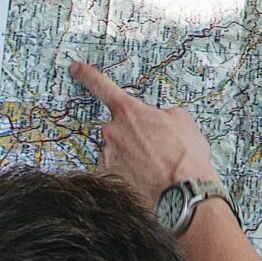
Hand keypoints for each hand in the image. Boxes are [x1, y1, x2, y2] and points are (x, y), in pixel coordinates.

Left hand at [68, 60, 220, 203]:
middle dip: (132, 138)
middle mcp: (112, 131)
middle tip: (155, 151)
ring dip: (131, 159)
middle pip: (117, 129)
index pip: (102, 86)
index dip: (87, 75)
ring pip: (116, 153)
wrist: (183, 192)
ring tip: (155, 170)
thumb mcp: (183, 120)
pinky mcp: (106, 179)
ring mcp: (107, 156)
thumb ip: (162, 113)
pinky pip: (113, 173)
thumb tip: (159, 118)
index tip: (76, 68)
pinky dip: (127, 177)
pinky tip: (144, 183)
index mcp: (129, 111)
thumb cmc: (186, 156)